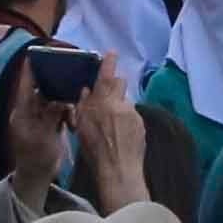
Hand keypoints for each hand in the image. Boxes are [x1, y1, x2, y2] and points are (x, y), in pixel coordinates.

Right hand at [67, 66, 148, 201]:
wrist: (118, 169)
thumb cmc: (94, 150)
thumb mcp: (81, 126)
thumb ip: (83, 105)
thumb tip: (86, 90)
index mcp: (102, 101)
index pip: (106, 75)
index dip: (109, 62)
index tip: (112, 53)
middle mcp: (120, 103)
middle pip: (120, 83)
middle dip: (114, 85)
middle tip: (106, 96)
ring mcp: (133, 113)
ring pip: (125, 101)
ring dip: (119, 106)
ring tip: (112, 124)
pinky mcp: (141, 124)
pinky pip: (132, 115)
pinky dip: (126, 120)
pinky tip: (121, 134)